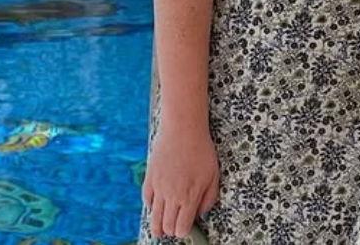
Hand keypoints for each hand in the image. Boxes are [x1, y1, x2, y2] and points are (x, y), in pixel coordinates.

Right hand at [143, 124, 219, 239]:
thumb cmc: (201, 149)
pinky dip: (151, 206)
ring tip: (164, 224)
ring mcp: (158, 187)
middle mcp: (171, 195)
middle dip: (172, 229)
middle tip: (177, 223)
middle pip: (166, 226)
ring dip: (159, 224)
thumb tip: (200, 213)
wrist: (183, 128)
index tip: (187, 226)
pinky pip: (146, 200)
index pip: (181, 228)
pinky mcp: (150, 177)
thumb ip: (209, 198)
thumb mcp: (214, 174)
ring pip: (153, 218)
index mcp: (188, 196)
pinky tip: (158, 204)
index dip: (184, 231)